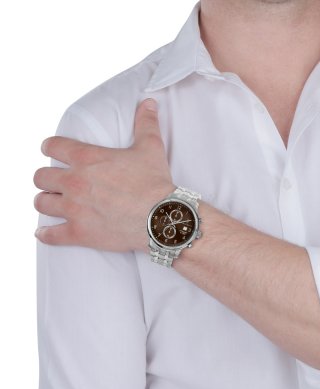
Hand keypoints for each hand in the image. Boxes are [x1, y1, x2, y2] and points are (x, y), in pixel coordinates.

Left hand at [33, 98, 175, 251]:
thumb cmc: (154, 182)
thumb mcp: (151, 148)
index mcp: (87, 158)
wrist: (160, 217)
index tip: (50, 150)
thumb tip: (148, 103)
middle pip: (41, 177)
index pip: (53, 146)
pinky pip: (51, 235)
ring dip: (46, 201)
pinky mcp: (79, 233)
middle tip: (54, 181)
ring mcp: (74, 209)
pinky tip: (44, 232)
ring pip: (42, 203)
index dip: (50, 146)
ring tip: (53, 202)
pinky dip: (46, 234)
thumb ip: (146, 123)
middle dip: (46, 178)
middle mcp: (74, 182)